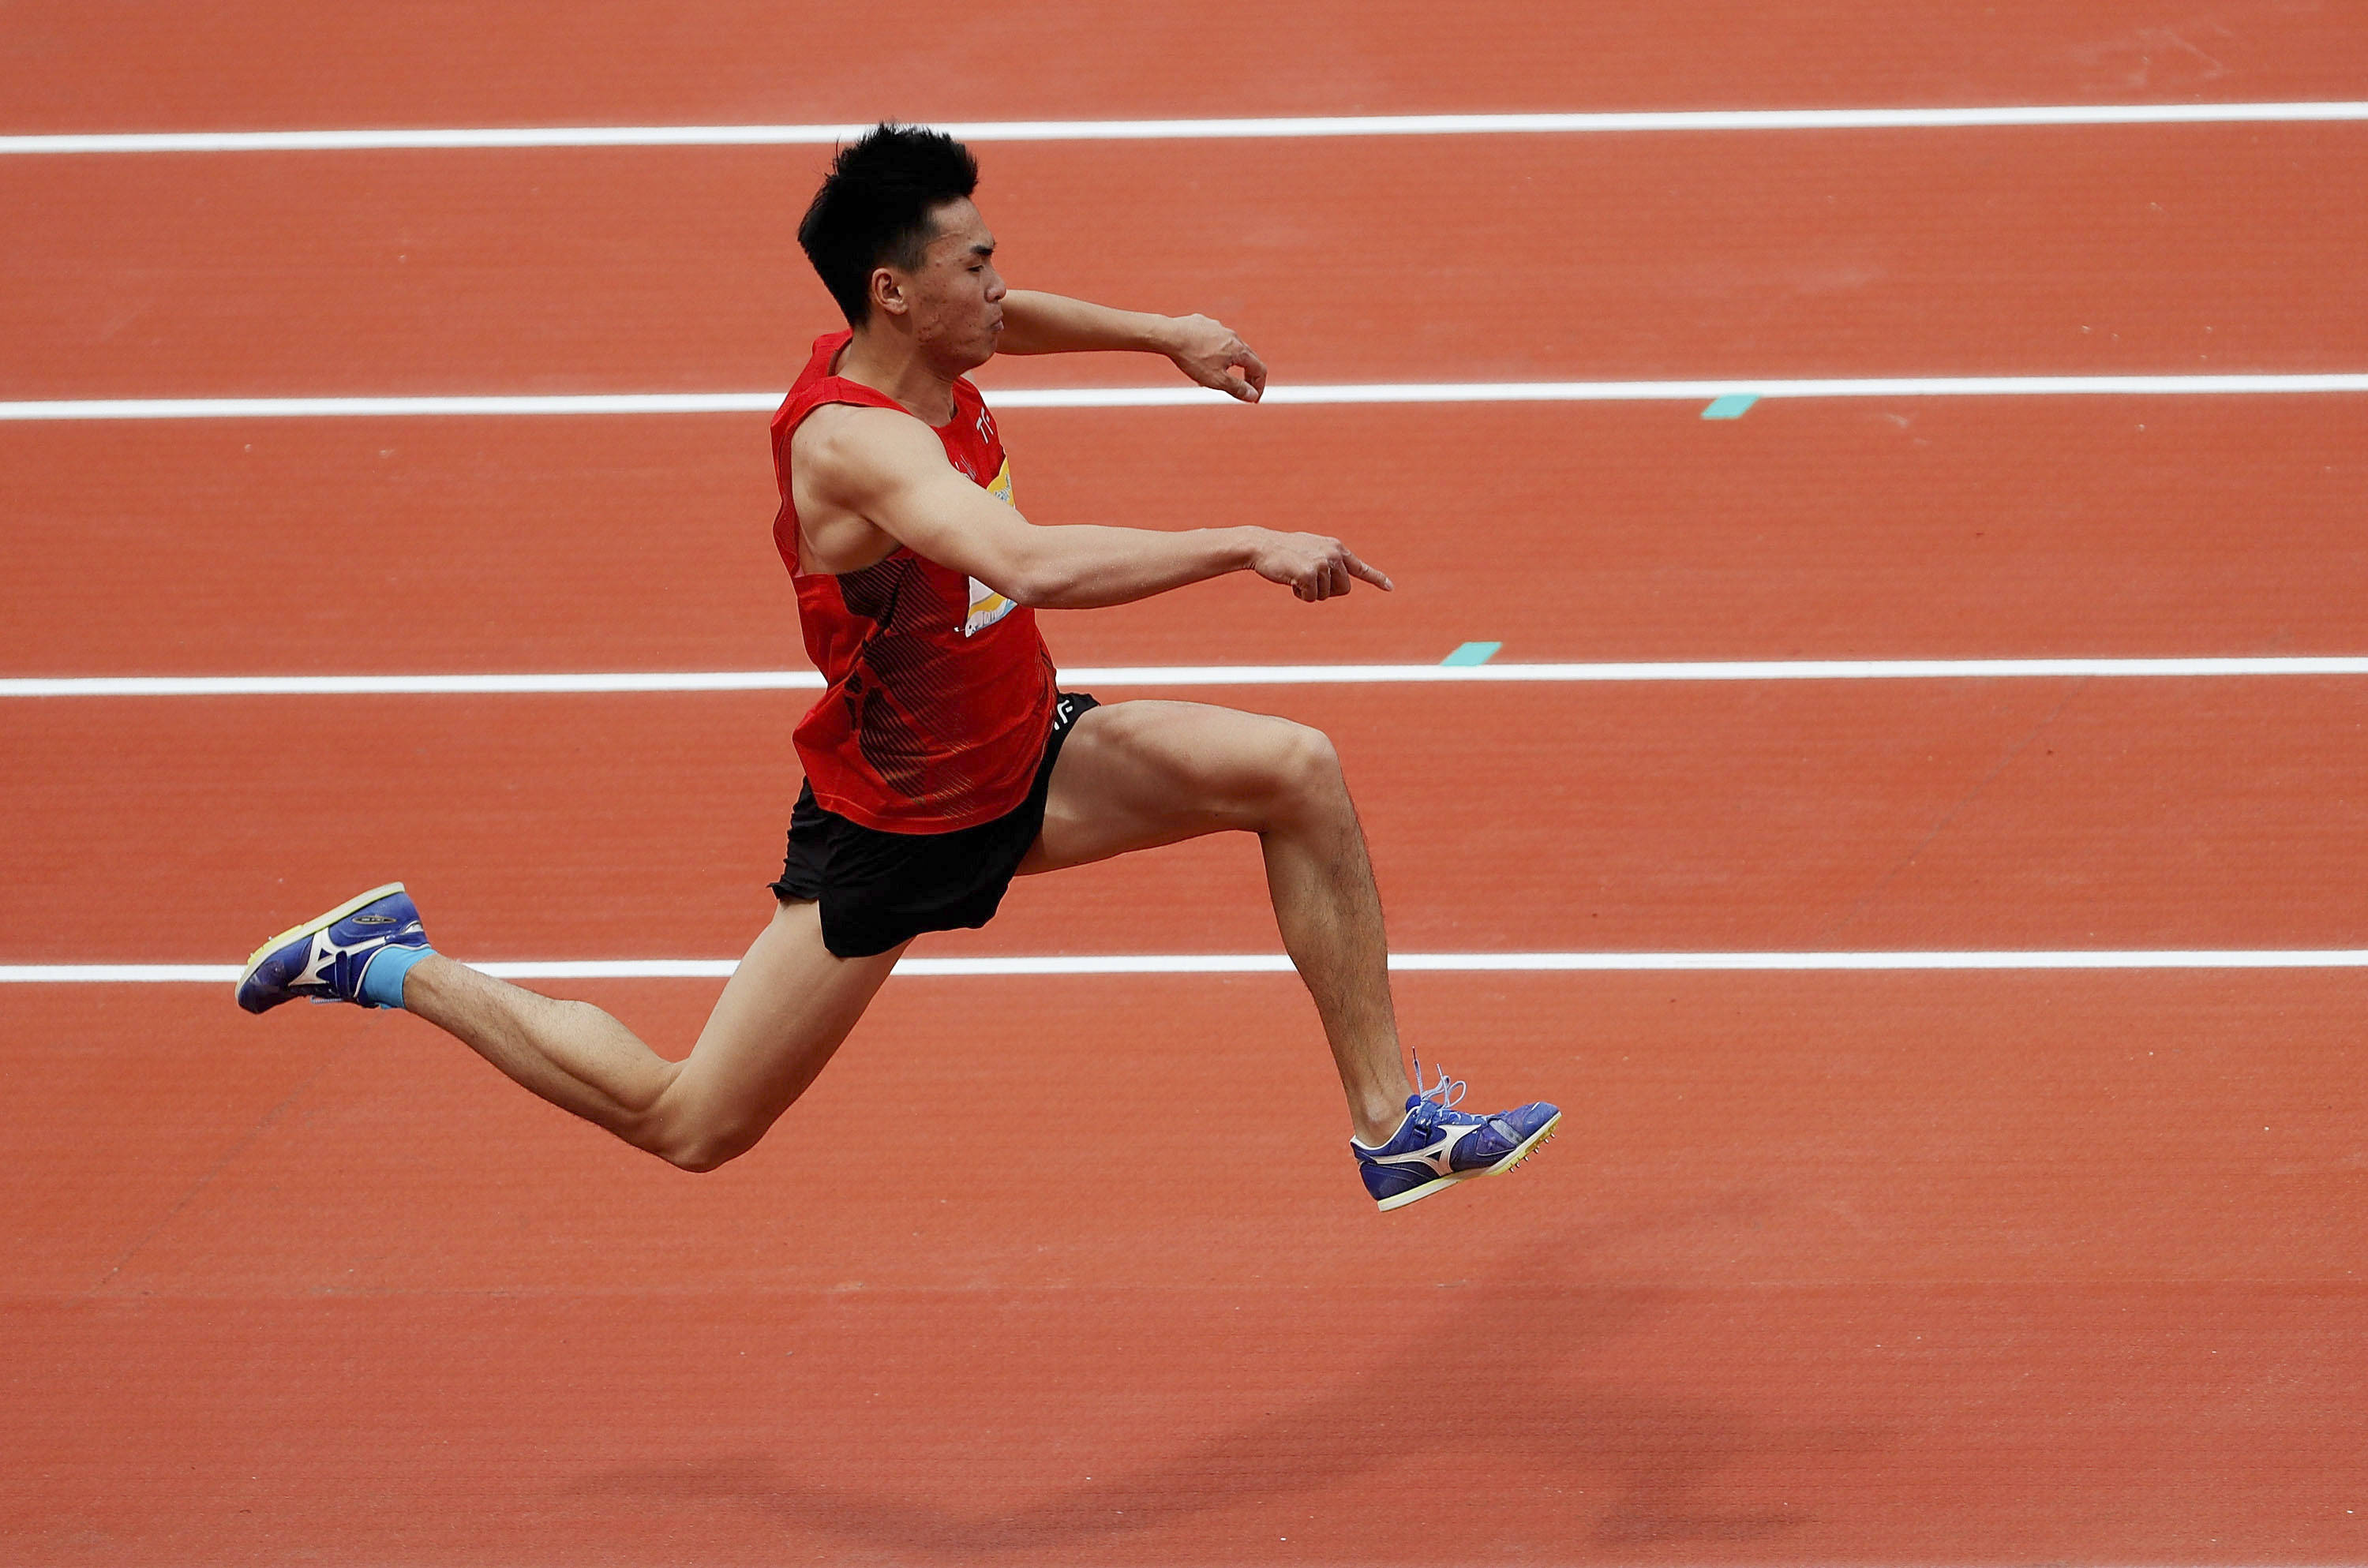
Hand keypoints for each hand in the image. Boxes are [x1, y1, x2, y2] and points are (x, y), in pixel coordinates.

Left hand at [1163, 314, 1267, 402]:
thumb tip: (1253, 396)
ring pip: (1228, 348)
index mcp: (1239, 350)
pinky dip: (1212, 352)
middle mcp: (1232, 335)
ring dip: (1228, 364)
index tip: (1253, 398)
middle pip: (1247, 357)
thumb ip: (1237, 388)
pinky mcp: (1202, 323)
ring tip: (1215, 377)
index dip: (1259, 386)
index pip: (1259, 369)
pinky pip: (1212, 339)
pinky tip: (1200, 358)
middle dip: (1247, 375)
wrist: (1169, 335)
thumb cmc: (1193, 358)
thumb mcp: (1216, 380)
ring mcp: (1217, 327)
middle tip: (1242, 389)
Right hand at [1247, 529, 1393, 600]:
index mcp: (1336, 548)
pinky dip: (1301, 595)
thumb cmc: (1284, 551)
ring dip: (1310, 592)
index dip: (1376, 578)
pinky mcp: (1310, 573)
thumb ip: (1328, 562)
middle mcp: (1334, 554)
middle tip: (1307, 579)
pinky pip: (1311, 598)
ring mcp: (1323, 563)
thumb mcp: (1310, 551)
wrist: (1262, 546)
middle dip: (1326, 591)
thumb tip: (1339, 580)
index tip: (1390, 587)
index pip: (1360, 567)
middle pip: (1343, 590)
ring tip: (1296, 574)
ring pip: (1326, 595)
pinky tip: (1291, 580)